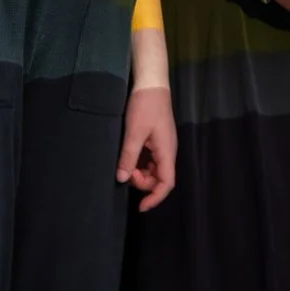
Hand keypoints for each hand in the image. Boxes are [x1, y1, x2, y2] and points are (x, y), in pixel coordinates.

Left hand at [117, 83, 176, 209]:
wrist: (151, 83)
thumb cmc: (145, 106)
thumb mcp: (134, 132)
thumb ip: (129, 156)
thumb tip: (122, 179)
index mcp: (166, 151)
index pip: (167, 183)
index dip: (155, 198)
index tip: (141, 207)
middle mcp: (167, 151)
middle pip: (159, 178)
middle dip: (143, 182)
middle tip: (125, 172)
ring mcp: (161, 145)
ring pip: (153, 169)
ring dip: (140, 172)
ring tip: (124, 163)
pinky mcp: (155, 139)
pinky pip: (149, 159)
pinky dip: (139, 163)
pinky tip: (127, 156)